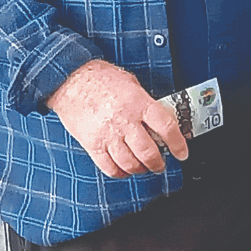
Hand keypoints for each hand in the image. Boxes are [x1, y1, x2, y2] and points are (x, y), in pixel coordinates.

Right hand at [45, 60, 187, 177]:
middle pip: (148, 153)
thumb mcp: (129, 83)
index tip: (181, 152)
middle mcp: (124, 120)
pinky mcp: (92, 143)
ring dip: (140, 169)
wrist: (69, 78)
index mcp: (137, 102)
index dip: (178, 143)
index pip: (166, 127)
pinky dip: (120, 172)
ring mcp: (107, 134)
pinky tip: (123, 168)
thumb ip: (144, 102)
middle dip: (158, 163)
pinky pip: (109, 167)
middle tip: (160, 163)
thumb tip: (156, 120)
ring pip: (130, 163)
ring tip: (142, 166)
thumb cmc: (97, 77)